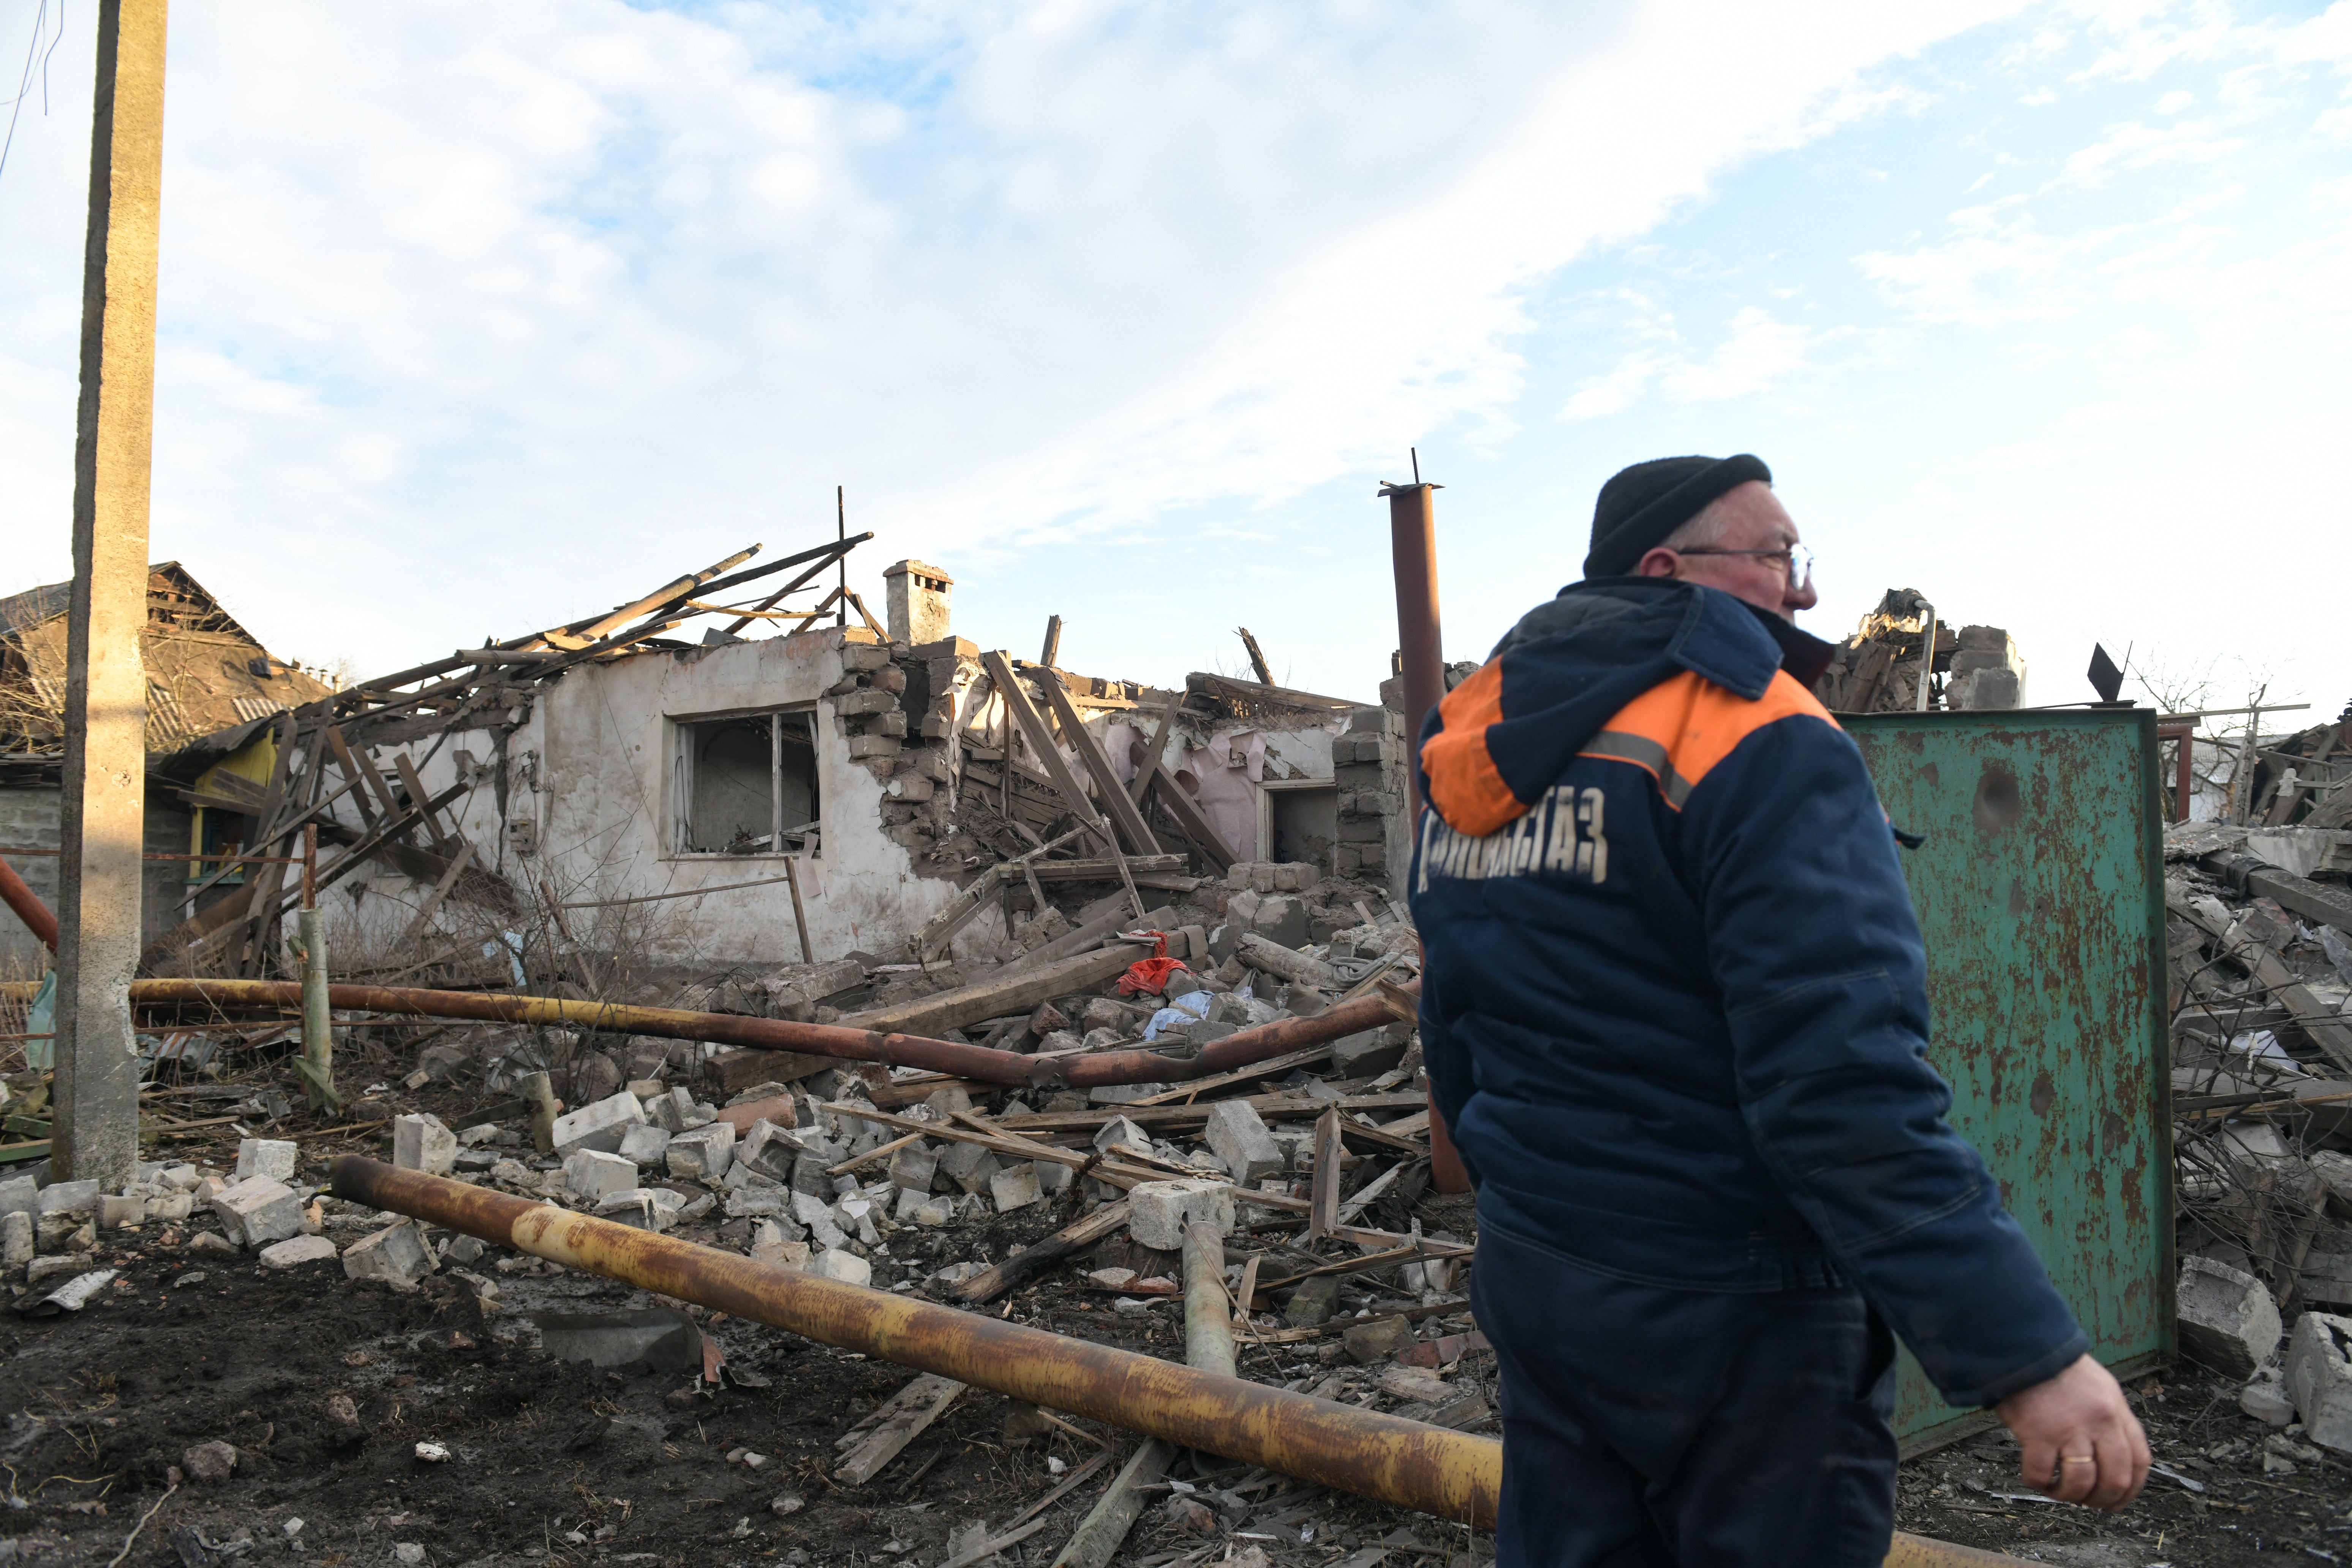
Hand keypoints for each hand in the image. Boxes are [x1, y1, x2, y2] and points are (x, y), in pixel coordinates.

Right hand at [1993, 1355, 2149, 1510]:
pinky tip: (2036, 1479)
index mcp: (2116, 1410)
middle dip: (2103, 1499)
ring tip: (2058, 1491)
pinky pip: (2041, 1473)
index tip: (2118, 1501)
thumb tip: (2111, 1455)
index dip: (2132, 1489)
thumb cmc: (2056, 1366)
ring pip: (2081, 1483)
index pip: (2139, 1461)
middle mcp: (2099, 1422)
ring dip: (2070, 1496)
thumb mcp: (2099, 1386)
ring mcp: (2069, 1429)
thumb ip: (2110, 1418)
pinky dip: (2039, 1484)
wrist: (2023, 1346)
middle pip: (2115, 1479)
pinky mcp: (2037, 1433)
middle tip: (2087, 1501)